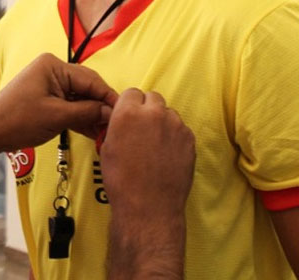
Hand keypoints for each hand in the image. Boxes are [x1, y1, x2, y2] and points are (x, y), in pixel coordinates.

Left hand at [0, 53, 117, 151]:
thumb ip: (87, 112)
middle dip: (102, 107)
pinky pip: (70, 105)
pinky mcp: (47, 98)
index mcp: (54, 65)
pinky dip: (81, 118)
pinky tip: (94, 131)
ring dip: (92, 115)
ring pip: (80, 98)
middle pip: (87, 87)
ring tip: (107, 132)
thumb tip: (112, 114)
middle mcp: (53, 70)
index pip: (91, 80)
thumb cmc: (17, 121)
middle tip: (117, 125)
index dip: (109, 97)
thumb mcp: (56, 116)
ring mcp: (50, 84)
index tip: (123, 113)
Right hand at [102, 89, 193, 278]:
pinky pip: (180, 129)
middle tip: (142, 128)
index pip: (131, 93)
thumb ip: (117, 124)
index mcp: (128, 113)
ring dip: (162, 122)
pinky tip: (166, 154)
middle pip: (152, 97)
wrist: (148, 206)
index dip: (129, 105)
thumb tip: (122, 117)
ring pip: (168, 113)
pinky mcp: (189, 138)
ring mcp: (175, 125)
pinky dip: (174, 136)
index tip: (129, 116)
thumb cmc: (123, 180)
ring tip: (155, 145)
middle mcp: (153, 113)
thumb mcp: (108, 148)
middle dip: (147, 109)